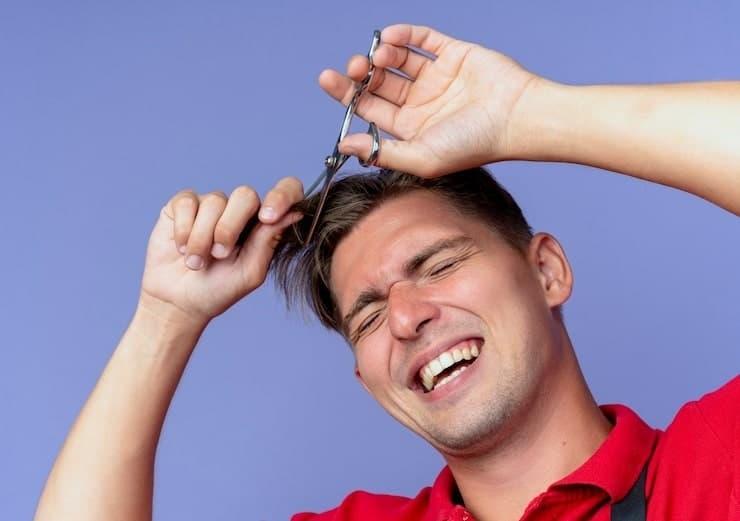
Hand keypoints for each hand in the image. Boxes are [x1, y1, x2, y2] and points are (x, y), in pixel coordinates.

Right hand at [139, 177, 302, 325]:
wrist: (178, 302)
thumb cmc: (218, 289)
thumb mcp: (250, 272)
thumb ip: (269, 241)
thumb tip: (295, 214)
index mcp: (264, 224)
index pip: (286, 192)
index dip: (282, 196)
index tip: (267, 218)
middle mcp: (241, 210)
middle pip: (245, 194)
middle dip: (229, 228)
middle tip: (219, 255)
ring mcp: (212, 204)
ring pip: (214, 201)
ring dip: (202, 238)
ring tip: (196, 262)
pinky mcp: (184, 204)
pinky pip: (187, 203)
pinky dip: (183, 230)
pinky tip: (181, 248)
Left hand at [319, 24, 538, 176]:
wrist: (517, 117)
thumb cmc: (474, 145)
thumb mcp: (421, 158)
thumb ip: (381, 153)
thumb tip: (343, 146)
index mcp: (410, 129)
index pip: (369, 109)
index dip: (347, 94)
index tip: (329, 79)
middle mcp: (421, 103)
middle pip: (378, 83)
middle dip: (360, 74)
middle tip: (353, 67)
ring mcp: (437, 77)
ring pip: (398, 60)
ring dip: (381, 54)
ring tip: (378, 55)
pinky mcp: (453, 54)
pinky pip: (423, 39)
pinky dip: (404, 34)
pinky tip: (392, 37)